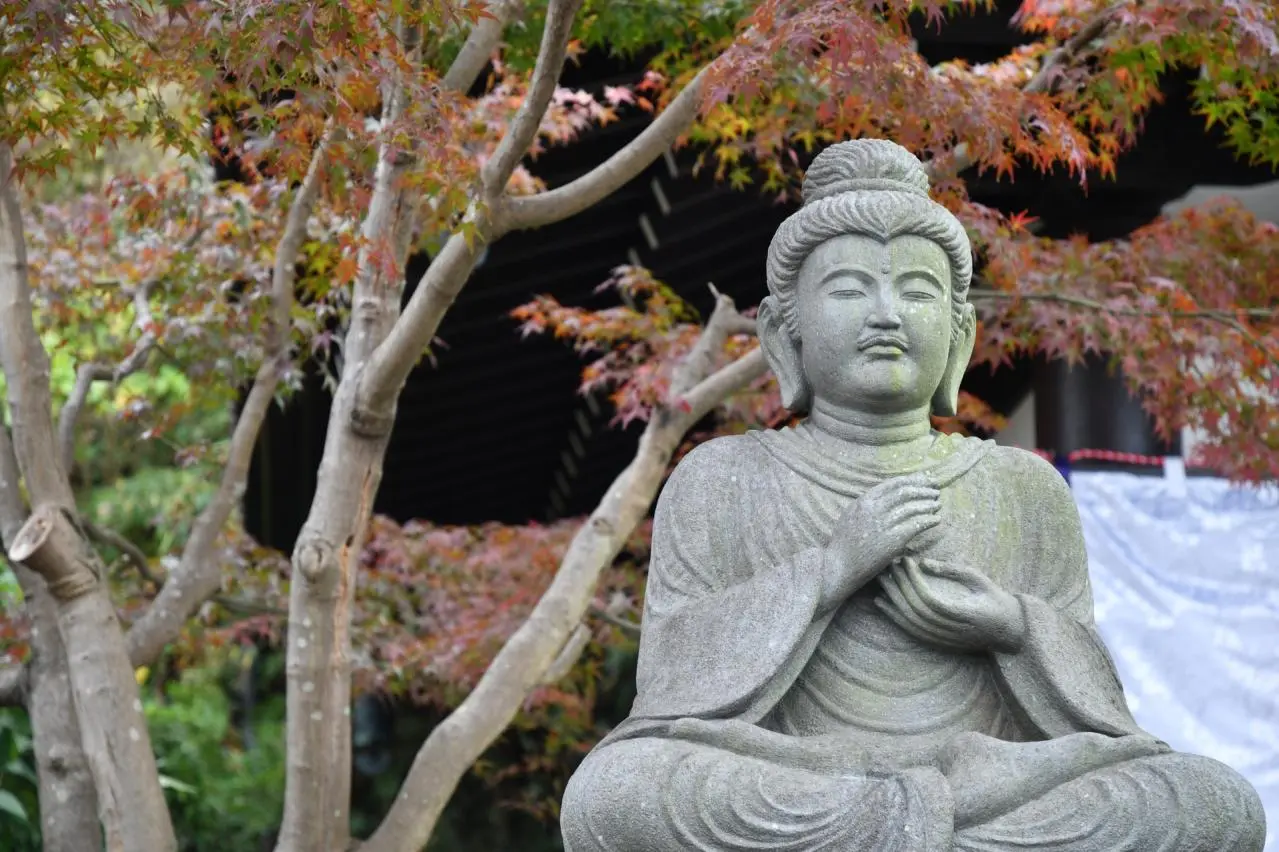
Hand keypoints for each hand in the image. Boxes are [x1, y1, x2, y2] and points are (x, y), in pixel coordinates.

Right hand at [821, 473, 940, 607]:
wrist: (839, 566)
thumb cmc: (844, 543)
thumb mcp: (851, 515)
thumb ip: (868, 504)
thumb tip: (888, 495)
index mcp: (864, 501)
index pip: (894, 484)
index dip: (913, 480)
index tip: (925, 479)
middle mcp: (874, 509)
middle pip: (906, 493)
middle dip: (924, 489)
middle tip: (935, 491)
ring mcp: (883, 525)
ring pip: (913, 508)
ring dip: (929, 504)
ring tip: (937, 504)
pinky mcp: (893, 541)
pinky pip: (916, 525)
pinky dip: (929, 520)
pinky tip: (936, 520)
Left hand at [875, 557, 1024, 652]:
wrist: (1009, 631)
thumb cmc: (996, 599)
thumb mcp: (980, 580)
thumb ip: (953, 571)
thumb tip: (924, 562)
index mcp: (965, 614)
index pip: (931, 599)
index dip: (914, 581)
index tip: (906, 561)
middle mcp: (952, 630)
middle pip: (916, 611)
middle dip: (899, 587)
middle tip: (889, 567)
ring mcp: (945, 639)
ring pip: (911, 623)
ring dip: (893, 602)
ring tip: (881, 582)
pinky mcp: (939, 644)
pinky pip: (911, 632)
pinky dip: (895, 618)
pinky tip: (883, 604)